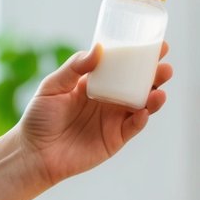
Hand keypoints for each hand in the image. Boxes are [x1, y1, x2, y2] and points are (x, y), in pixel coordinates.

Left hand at [14, 43, 172, 185]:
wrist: (34, 154)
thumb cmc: (38, 118)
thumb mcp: (52, 86)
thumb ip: (75, 67)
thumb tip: (99, 50)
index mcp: (96, 83)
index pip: (123, 67)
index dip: (140, 56)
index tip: (156, 45)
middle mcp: (110, 100)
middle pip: (139, 85)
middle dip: (155, 75)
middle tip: (165, 67)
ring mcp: (114, 119)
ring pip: (142, 105)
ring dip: (154, 96)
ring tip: (160, 88)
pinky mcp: (116, 139)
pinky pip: (134, 126)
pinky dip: (142, 118)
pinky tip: (145, 110)